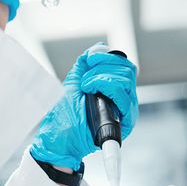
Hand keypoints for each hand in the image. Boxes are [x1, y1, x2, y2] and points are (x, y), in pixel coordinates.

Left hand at [30, 46, 137, 170]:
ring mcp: (126, 110)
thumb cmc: (65, 114)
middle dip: (102, 67)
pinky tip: (90, 92)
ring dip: (100, 78)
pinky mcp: (126, 122)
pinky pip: (123, 95)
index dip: (108, 57)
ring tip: (85, 88)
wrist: (58, 138)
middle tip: (85, 80)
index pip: (125, 65)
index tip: (89, 60)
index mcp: (115, 89)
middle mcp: (124, 99)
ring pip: (126, 79)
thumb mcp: (74, 81)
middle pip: (128, 69)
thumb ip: (87, 62)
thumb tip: (101, 47)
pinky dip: (105, 87)